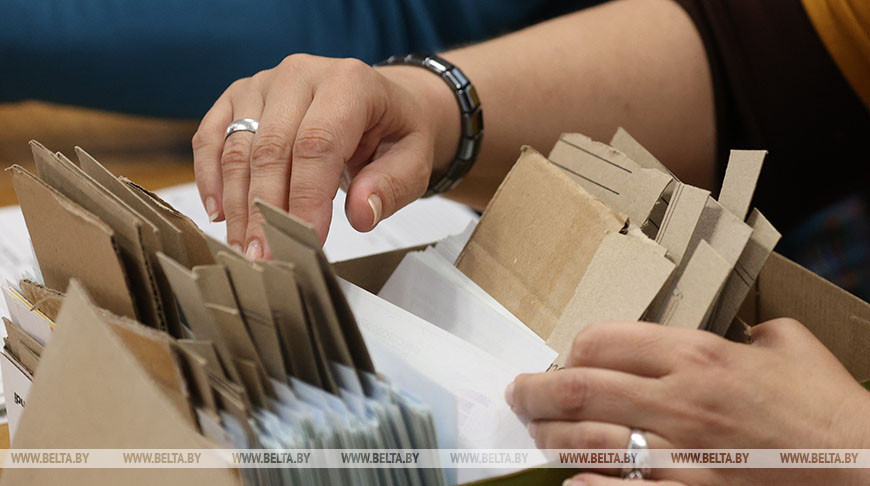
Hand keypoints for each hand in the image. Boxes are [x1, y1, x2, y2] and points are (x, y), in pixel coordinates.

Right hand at [192, 54, 456, 256]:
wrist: (379, 103)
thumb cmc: (393, 134)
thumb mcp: (413, 160)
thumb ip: (391, 186)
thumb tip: (361, 214)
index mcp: (349, 82)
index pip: (318, 143)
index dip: (307, 196)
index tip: (306, 239)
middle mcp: (300, 74)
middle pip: (271, 147)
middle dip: (266, 209)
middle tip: (266, 255)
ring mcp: (264, 83)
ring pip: (237, 146)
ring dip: (238, 203)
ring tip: (245, 247)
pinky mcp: (239, 97)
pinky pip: (212, 136)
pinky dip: (210, 177)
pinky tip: (220, 214)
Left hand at [506, 319, 869, 484]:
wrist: (863, 470)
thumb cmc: (827, 410)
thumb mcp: (788, 347)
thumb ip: (746, 332)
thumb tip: (730, 333)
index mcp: (697, 354)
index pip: (602, 341)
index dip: (571, 349)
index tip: (564, 358)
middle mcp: (677, 401)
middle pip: (576, 389)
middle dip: (534, 392)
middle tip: (517, 394)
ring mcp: (678, 456)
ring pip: (585, 440)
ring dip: (550, 438)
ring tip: (537, 435)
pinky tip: (572, 481)